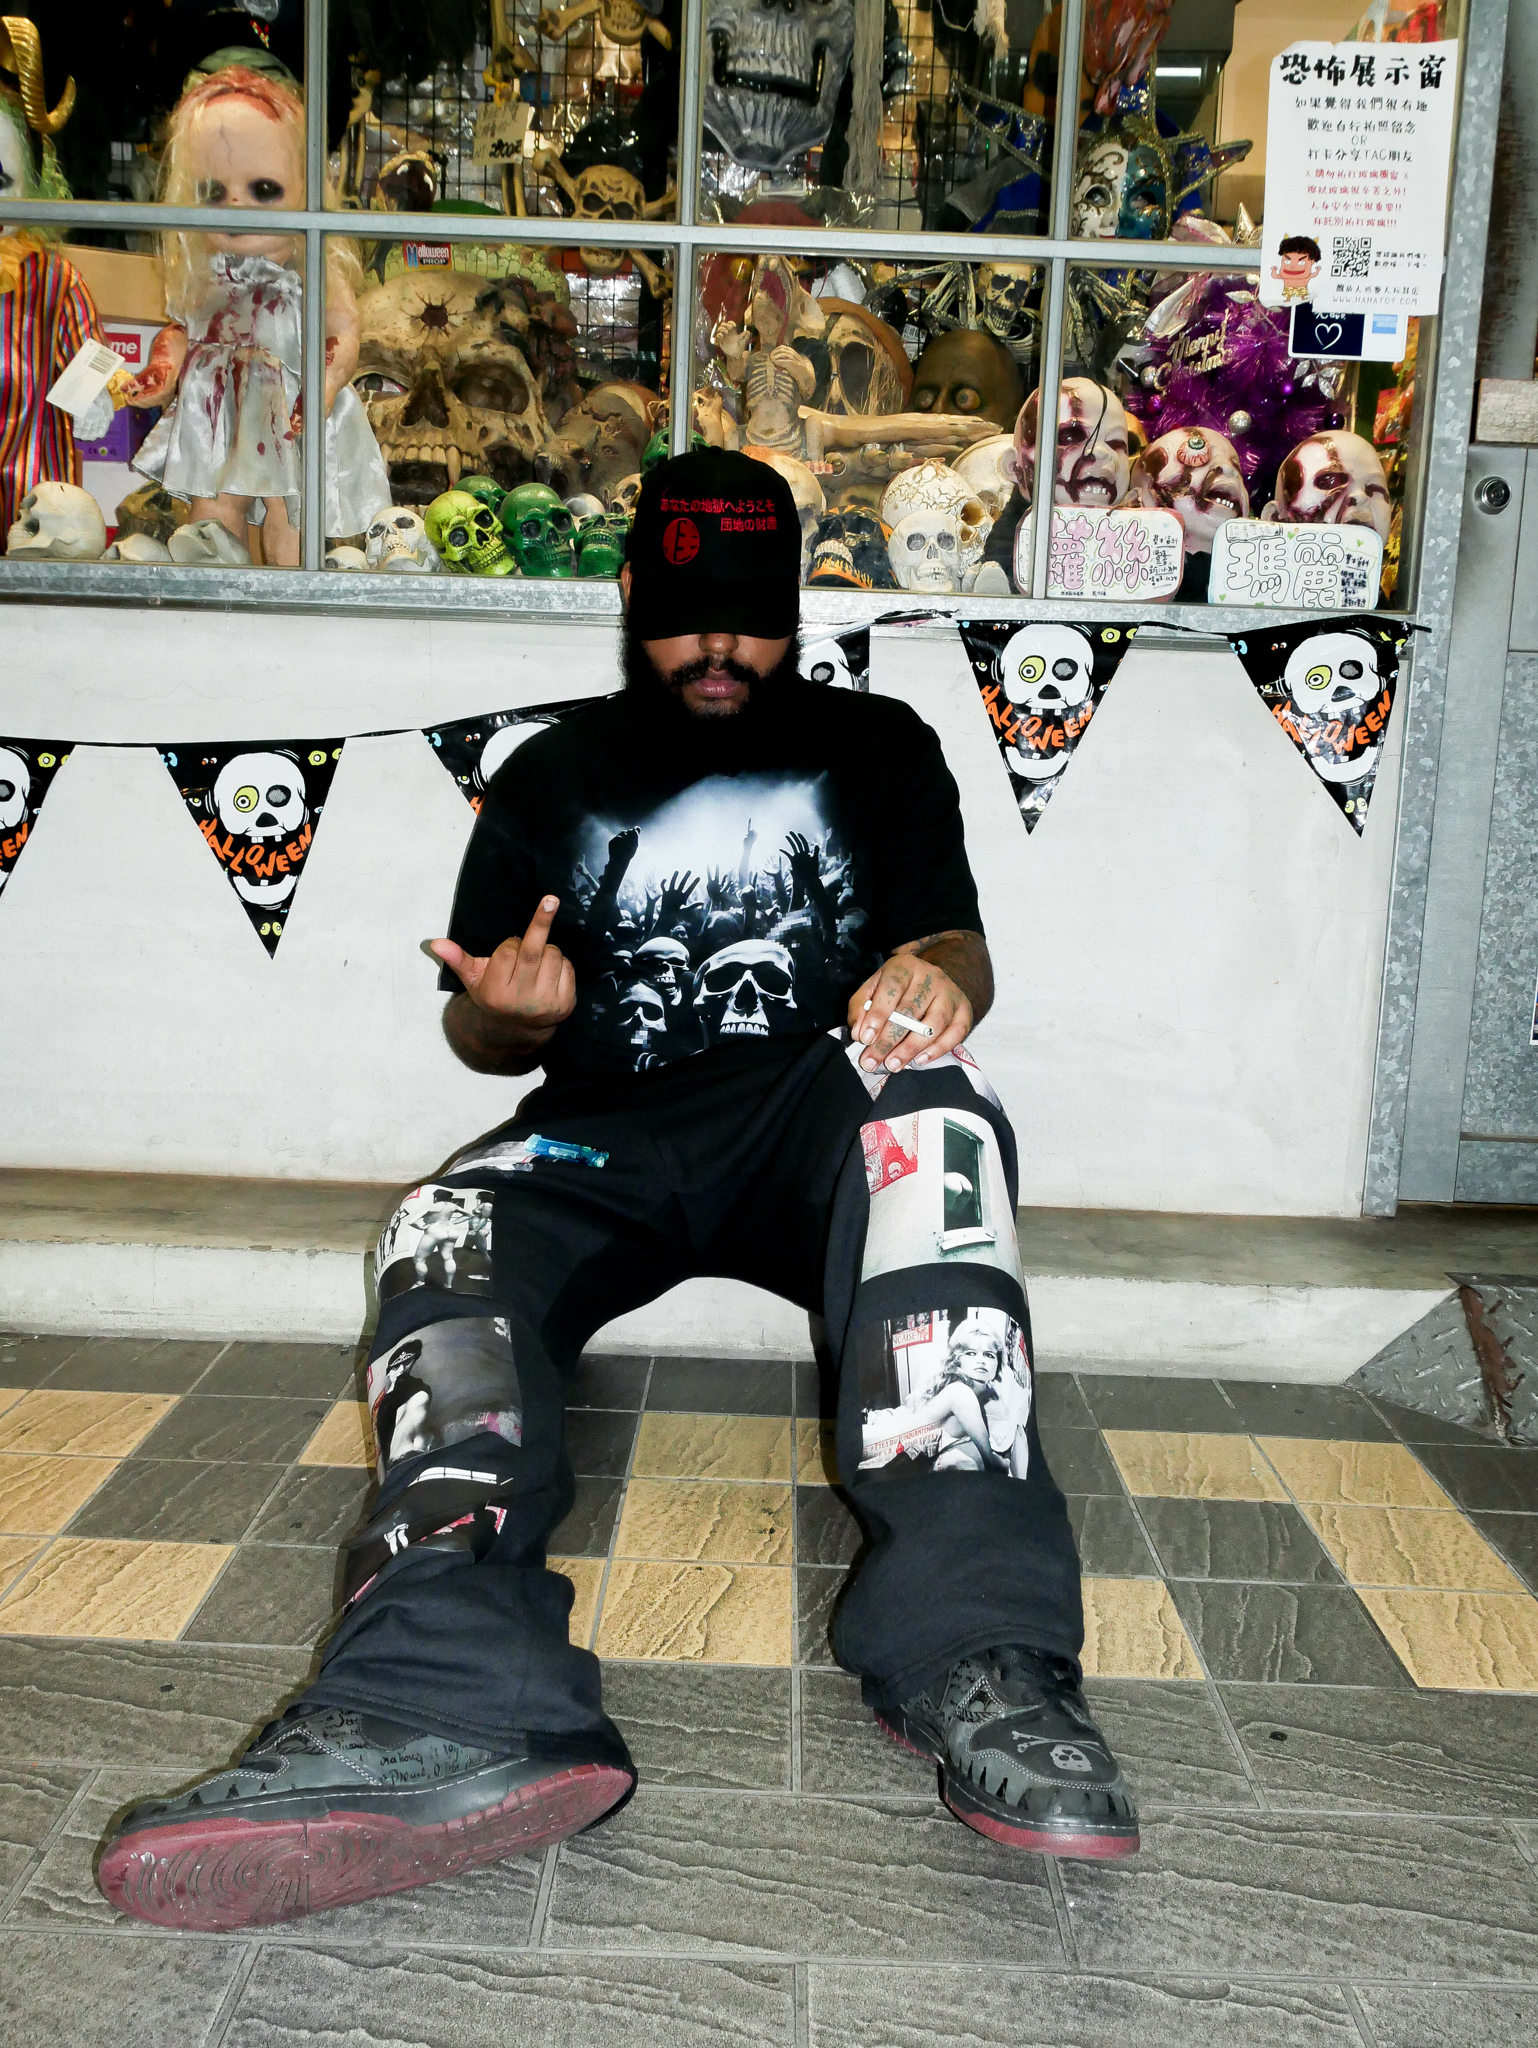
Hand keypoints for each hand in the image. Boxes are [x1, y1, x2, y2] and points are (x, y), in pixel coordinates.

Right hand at [431, 896, 575, 1041]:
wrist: (520, 1028)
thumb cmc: (495, 995)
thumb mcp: (473, 980)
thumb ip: (458, 959)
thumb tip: (435, 943)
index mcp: (496, 993)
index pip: (507, 952)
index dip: (510, 944)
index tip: (510, 950)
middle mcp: (521, 1000)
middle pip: (533, 952)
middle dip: (541, 922)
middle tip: (550, 899)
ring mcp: (545, 1003)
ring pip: (553, 955)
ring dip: (547, 949)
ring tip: (536, 964)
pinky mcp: (565, 1005)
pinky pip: (567, 968)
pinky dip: (561, 963)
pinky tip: (550, 973)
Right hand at [657, 868, 698, 919]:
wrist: (667, 916)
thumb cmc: (677, 914)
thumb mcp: (686, 909)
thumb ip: (693, 905)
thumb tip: (702, 902)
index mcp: (684, 896)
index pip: (690, 888)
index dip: (694, 883)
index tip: (699, 877)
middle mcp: (678, 893)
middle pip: (683, 883)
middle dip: (686, 877)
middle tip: (689, 870)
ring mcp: (671, 892)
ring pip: (673, 882)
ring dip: (675, 877)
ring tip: (677, 871)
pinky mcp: (665, 893)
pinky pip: (663, 886)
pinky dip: (663, 883)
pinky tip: (665, 879)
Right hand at [783, 830, 818, 885]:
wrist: (808, 878)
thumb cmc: (813, 870)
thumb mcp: (815, 860)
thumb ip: (816, 851)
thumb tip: (816, 844)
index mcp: (807, 852)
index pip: (804, 843)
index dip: (801, 838)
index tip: (798, 833)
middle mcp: (802, 853)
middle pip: (798, 843)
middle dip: (794, 837)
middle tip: (790, 832)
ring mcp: (797, 856)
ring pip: (793, 847)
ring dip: (790, 841)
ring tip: (786, 836)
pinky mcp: (793, 860)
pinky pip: (788, 854)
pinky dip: (784, 852)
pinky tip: (780, 849)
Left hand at [848, 950, 972, 1074]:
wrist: (932, 981)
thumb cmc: (896, 989)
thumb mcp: (873, 989)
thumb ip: (861, 1008)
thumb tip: (859, 1032)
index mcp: (905, 966)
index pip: (892, 987)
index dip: (878, 1013)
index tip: (865, 1038)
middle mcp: (930, 976)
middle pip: (911, 1010)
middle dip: (889, 1039)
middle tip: (873, 1061)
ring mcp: (950, 993)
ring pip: (934, 1022)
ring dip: (911, 1047)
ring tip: (894, 1064)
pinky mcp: (964, 1010)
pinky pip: (956, 1032)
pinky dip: (938, 1049)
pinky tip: (919, 1060)